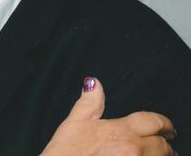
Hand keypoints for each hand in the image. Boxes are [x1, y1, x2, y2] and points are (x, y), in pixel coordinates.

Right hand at [41, 77, 177, 155]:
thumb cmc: (66, 152)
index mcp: (121, 130)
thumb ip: (89, 102)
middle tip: (166, 143)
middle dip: (164, 142)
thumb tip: (93, 84)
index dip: (163, 122)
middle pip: (162, 144)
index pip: (153, 121)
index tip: (166, 126)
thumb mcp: (74, 122)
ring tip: (163, 155)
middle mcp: (132, 149)